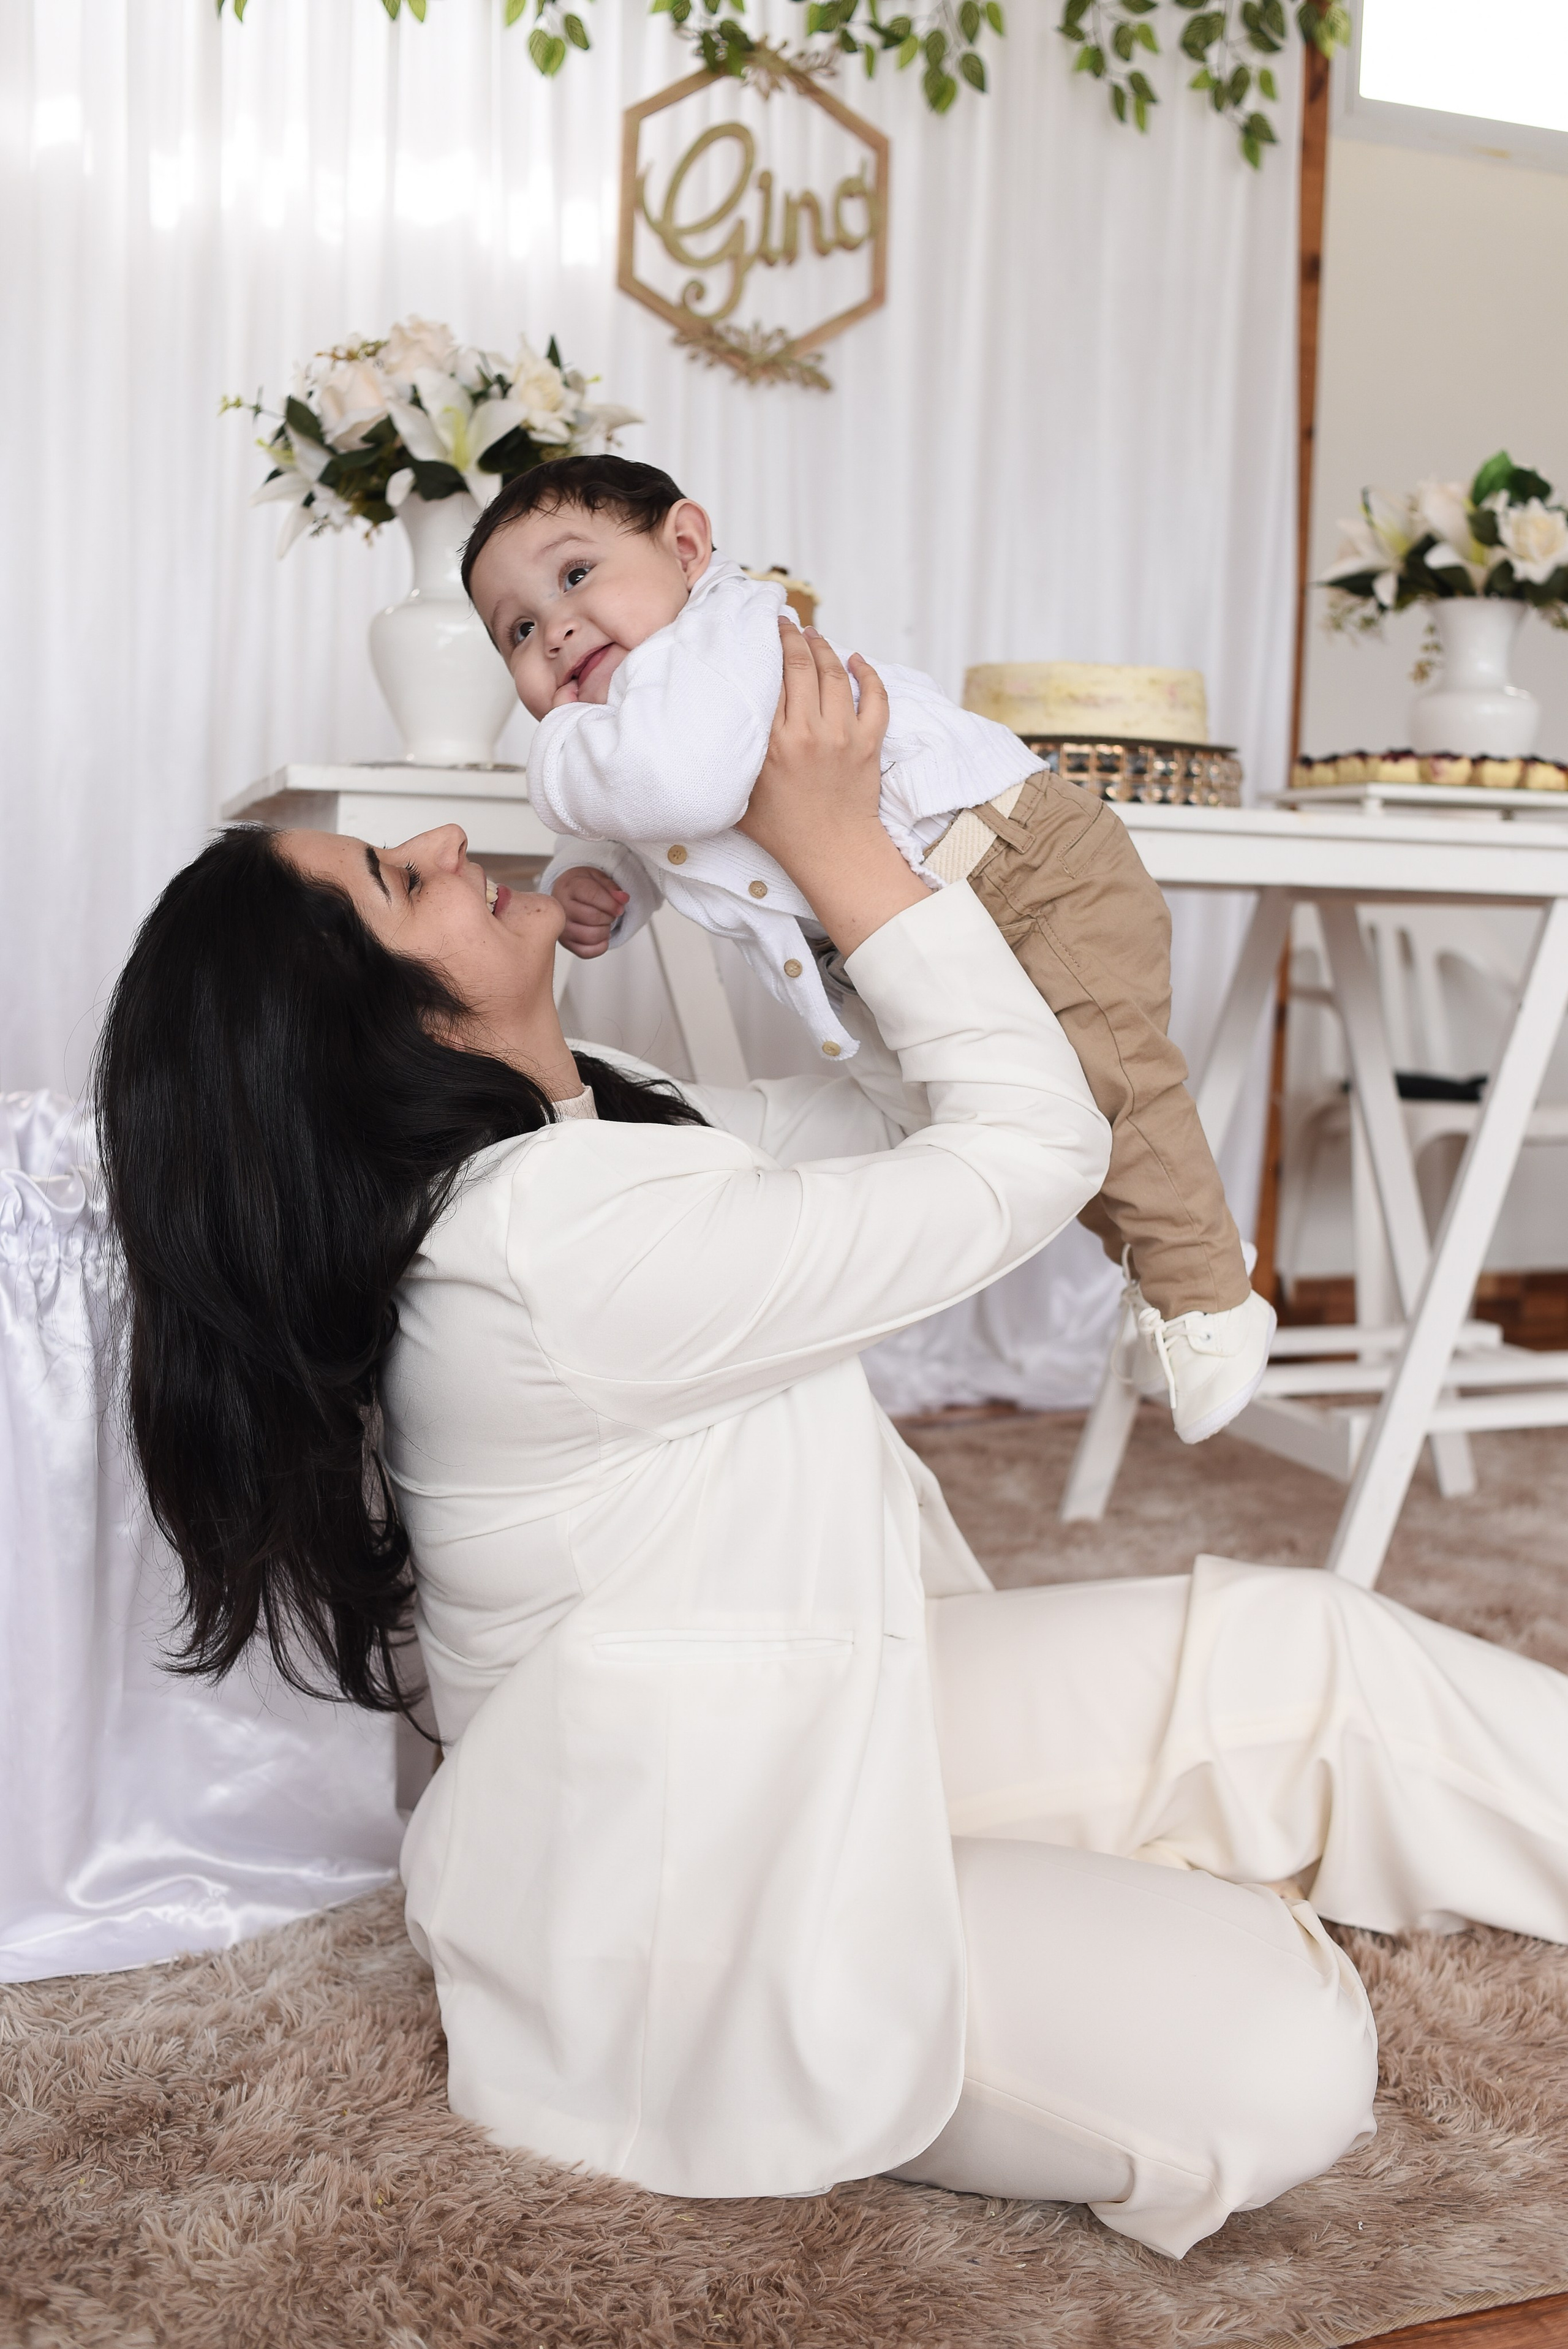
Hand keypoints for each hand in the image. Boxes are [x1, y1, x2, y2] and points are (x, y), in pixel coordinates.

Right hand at [551, 866, 628, 959]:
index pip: (593, 896)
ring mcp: (562, 928)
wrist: (565, 894)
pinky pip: (587, 952)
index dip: (611, 904)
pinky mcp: (566, 943)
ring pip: (591, 936)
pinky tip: (601, 936)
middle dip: (609, 916)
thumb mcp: (597, 878)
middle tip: (609, 913)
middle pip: (594, 917)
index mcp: (569, 887)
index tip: (619, 907)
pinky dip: (600, 946)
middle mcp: (562, 908)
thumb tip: (622, 898)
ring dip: (605, 931)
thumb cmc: (581, 886)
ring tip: (603, 922)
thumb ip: (611, 887)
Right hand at [737, 624, 926, 959]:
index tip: (760, 632)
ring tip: (813, 636)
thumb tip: (710, 734)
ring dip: (825, 649)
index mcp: (772, 744)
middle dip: (793, 637)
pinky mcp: (869, 744)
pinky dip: (868, 674)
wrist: (832, 854)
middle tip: (785, 624)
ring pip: (835, 674)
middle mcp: (808, 733)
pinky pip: (875, 698)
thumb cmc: (783, 832)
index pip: (769, 679)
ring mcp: (842, 736)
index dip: (766, 648)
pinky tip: (858, 660)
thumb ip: (731, 762)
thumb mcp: (741, 797)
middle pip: (801, 665)